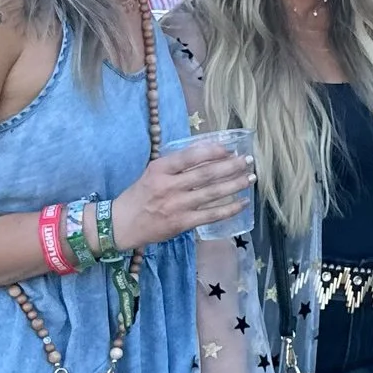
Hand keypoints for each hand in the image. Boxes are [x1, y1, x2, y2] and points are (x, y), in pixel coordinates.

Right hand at [110, 141, 252, 249]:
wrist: (122, 224)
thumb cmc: (140, 195)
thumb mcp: (153, 172)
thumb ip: (177, 164)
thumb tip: (208, 151)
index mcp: (160, 169)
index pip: (190, 156)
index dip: (213, 151)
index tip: (229, 149)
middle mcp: (169, 186)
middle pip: (206, 174)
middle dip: (231, 166)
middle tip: (248, 161)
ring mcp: (177, 205)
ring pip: (212, 193)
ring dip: (234, 185)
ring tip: (250, 178)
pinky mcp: (182, 223)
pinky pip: (211, 215)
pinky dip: (229, 209)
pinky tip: (243, 203)